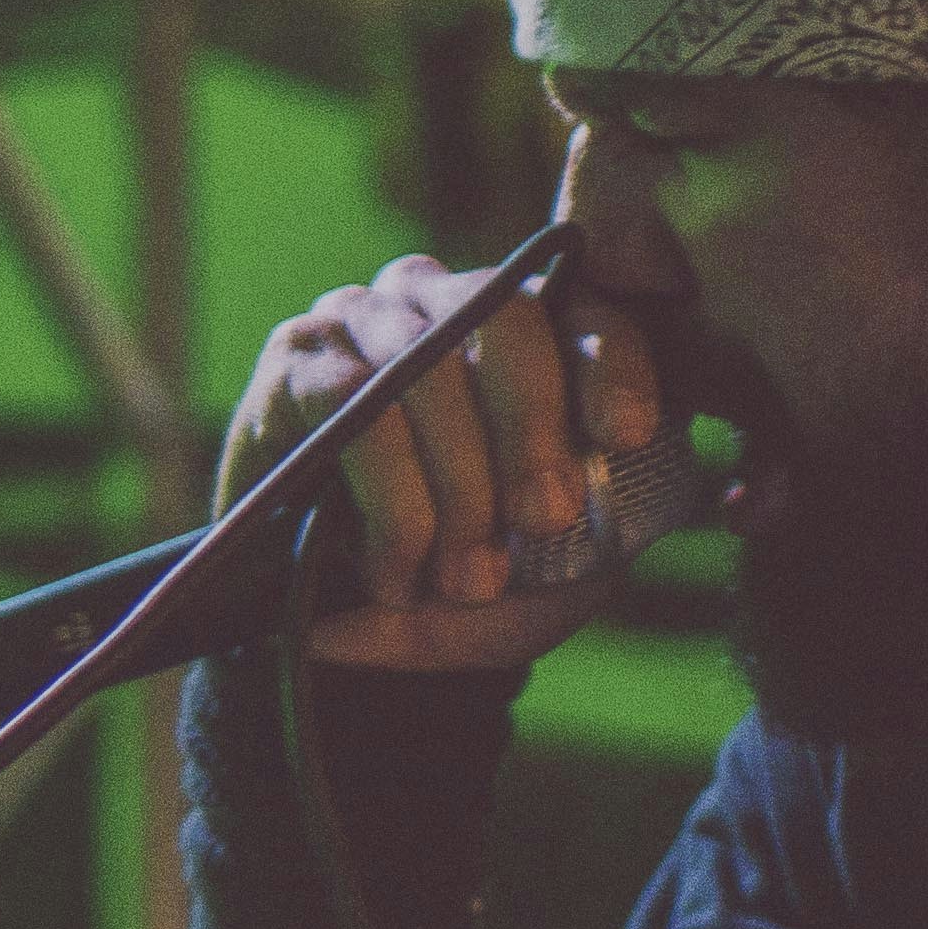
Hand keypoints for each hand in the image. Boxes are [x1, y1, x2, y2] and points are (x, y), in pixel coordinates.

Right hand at [214, 247, 671, 669]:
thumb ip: (600, 516)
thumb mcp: (548, 566)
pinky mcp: (295, 356)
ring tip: (467, 578)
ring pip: (427, 369)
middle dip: (532, 425)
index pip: (585, 317)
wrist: (336, 627)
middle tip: (544, 518)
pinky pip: (352, 406)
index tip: (626, 435)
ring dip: (457, 485)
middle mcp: (445, 301)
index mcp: (525, 337)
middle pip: (503, 318)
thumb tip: (632, 447)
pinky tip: (396, 570)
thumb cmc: (459, 584)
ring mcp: (364, 316)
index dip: (612, 367)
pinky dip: (388, 499)